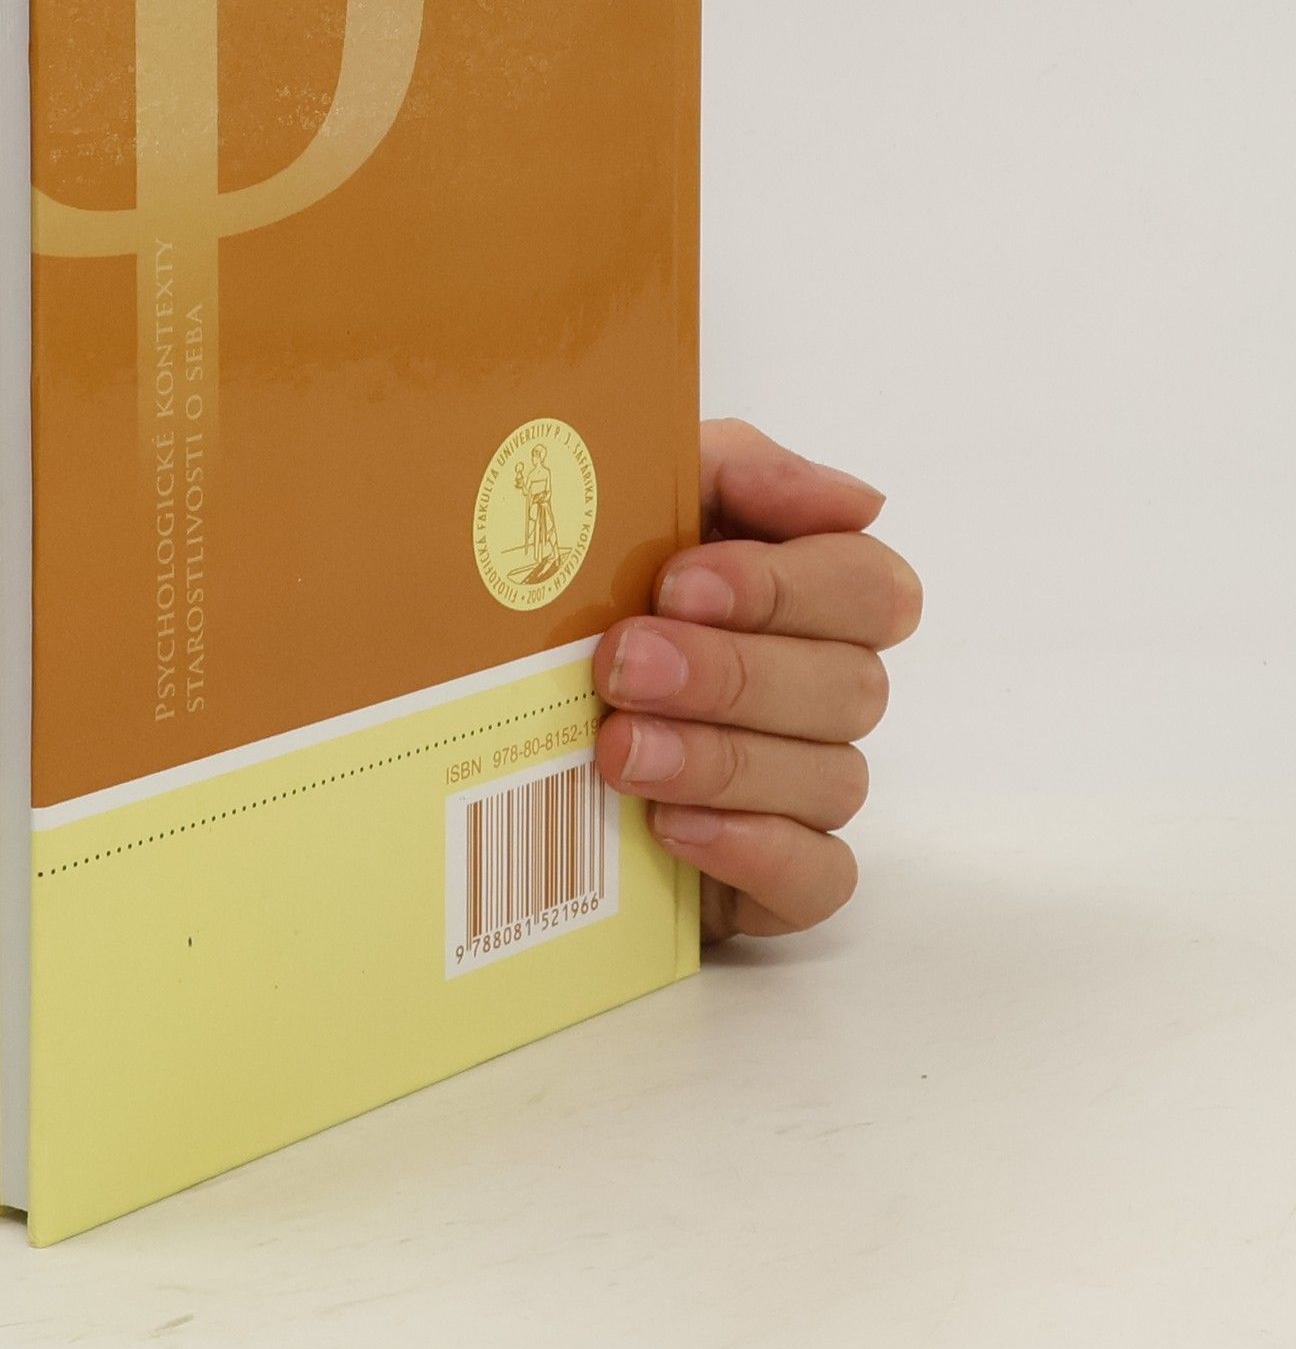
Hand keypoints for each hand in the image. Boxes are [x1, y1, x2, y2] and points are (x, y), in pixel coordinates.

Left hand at [592, 420, 921, 941]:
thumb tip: (858, 501)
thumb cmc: (567, 600)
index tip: (680, 584)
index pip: (869, 586)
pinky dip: (754, 852)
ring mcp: (806, 790)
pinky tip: (670, 828)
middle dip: (732, 674)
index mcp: (804, 596)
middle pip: (851, 686)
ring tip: (616, 751)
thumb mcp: (624, 502)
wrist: (479, 719)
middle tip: (622, 665)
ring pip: (831, 780)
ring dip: (719, 761)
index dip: (788, 588)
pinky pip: (820, 879)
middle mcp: (821, 691)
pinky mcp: (776, 880)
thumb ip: (734, 469)